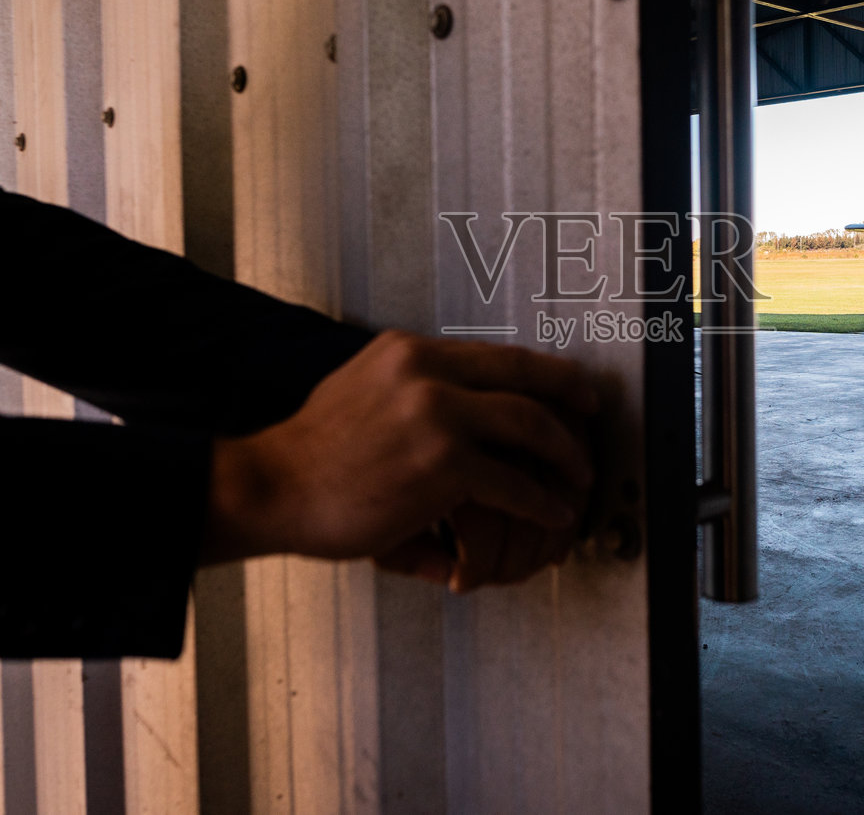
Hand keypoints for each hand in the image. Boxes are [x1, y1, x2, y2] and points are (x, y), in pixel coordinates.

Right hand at [201, 330, 597, 575]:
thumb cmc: (312, 455)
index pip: (495, 353)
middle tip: (592, 417)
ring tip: (578, 477)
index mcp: (408, 352)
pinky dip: (542, 501)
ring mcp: (437, 415)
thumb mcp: (361, 390)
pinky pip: (514, 483)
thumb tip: (454, 420)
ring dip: (565, 455)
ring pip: (530, 425)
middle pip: (525, 376)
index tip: (566, 387)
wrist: (272, 487)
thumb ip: (410, 394)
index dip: (542, 371)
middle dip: (571, 397)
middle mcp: (426, 371)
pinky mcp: (443, 465)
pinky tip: (552, 512)